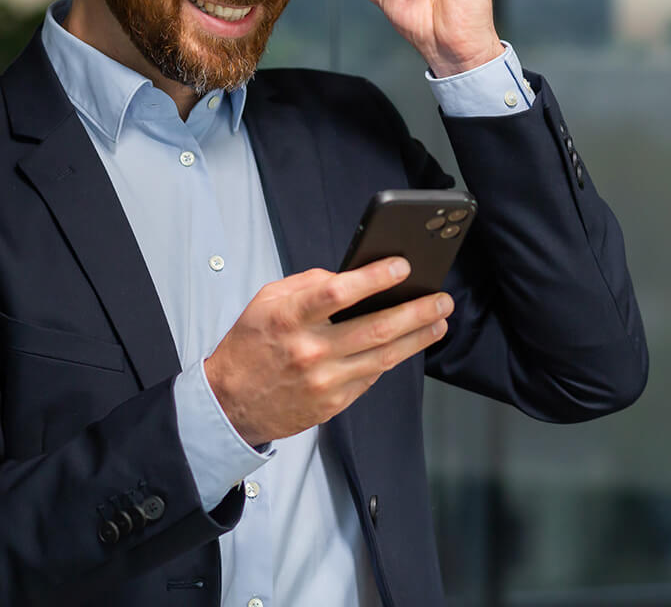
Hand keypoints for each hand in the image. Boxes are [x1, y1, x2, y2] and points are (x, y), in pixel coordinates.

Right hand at [203, 257, 452, 446]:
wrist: (230, 403)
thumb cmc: (249, 346)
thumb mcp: (265, 300)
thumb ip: (306, 284)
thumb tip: (347, 276)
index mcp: (289, 317)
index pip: (337, 292)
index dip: (374, 278)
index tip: (402, 266)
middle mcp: (310, 350)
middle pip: (375, 328)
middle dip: (416, 311)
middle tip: (440, 299)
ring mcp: (324, 381)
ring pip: (384, 357)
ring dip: (417, 337)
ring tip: (438, 321)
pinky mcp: (333, 404)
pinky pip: (371, 377)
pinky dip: (391, 359)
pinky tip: (407, 345)